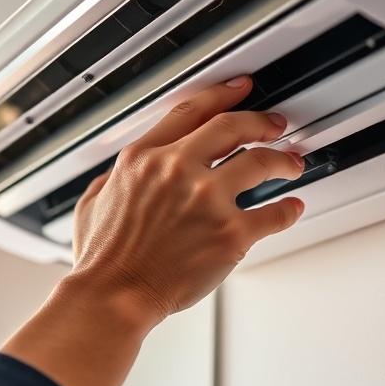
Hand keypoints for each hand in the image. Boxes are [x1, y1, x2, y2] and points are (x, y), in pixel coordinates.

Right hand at [70, 75, 304, 324]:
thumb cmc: (103, 259)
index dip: (222, 95)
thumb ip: (110, 182)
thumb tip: (117, 178)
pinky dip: (289, 209)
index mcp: (144, 158)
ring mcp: (208, 200)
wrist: (115, 295)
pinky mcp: (231, 234)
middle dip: (262, 122)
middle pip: (234, 127)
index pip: (192, 112)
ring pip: (262, 161)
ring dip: (284, 160)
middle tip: (275, 125)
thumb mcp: (92, 203)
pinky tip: (292, 207)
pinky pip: (274, 213)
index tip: (239, 89)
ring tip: (292, 164)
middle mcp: (178, 169)